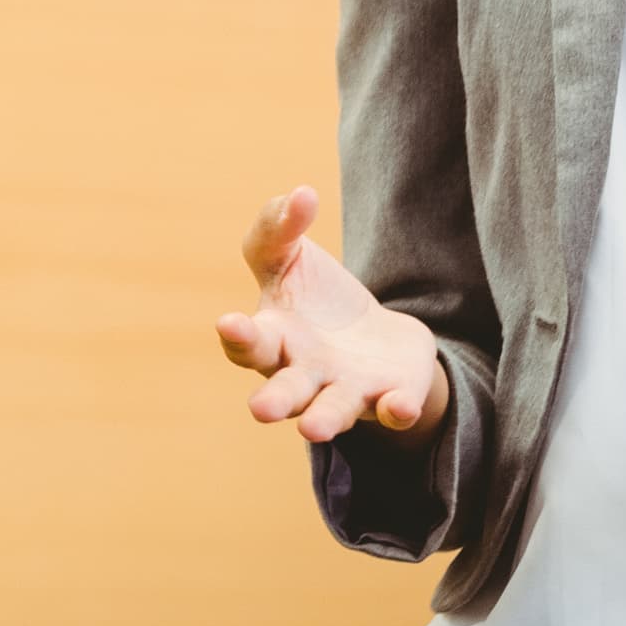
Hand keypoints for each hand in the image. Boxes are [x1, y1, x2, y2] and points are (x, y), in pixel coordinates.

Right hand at [216, 185, 445, 444]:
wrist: (374, 336)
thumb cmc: (315, 298)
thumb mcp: (290, 256)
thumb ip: (278, 225)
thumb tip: (301, 194)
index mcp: (273, 338)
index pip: (246, 342)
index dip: (236, 335)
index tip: (228, 322)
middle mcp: (304, 374)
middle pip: (285, 390)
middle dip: (274, 400)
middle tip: (261, 410)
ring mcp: (347, 389)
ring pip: (332, 410)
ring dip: (323, 419)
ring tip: (312, 431)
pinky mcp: (391, 396)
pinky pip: (392, 410)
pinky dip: (395, 410)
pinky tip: (398, 406)